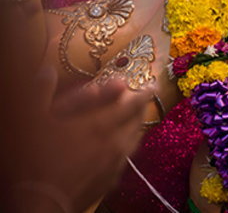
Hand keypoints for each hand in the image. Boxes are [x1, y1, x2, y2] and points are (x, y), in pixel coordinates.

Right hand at [5, 68, 149, 212]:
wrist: (39, 202)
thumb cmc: (35, 158)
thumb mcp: (33, 119)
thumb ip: (42, 91)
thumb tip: (47, 70)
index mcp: (99, 125)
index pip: (131, 104)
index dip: (143, 92)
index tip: (152, 84)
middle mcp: (114, 143)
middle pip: (137, 121)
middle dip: (141, 108)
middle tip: (141, 100)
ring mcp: (114, 164)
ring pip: (135, 141)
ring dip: (137, 127)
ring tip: (134, 121)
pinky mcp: (110, 181)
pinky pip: (126, 160)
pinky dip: (127, 148)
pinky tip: (120, 148)